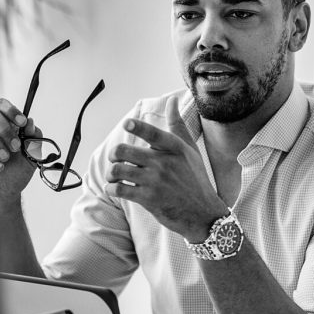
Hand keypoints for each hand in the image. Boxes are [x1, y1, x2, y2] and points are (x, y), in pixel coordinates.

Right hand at [0, 98, 44, 212]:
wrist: (3, 196)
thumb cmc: (14, 175)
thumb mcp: (31, 158)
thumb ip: (34, 141)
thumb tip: (31, 124)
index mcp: (3, 125)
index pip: (2, 106)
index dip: (11, 110)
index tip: (22, 122)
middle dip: (5, 129)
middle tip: (15, 147)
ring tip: (5, 159)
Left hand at [106, 119, 228, 240]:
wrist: (202, 213)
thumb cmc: (194, 178)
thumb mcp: (190, 149)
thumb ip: (177, 124)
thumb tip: (172, 100)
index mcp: (174, 147)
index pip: (152, 133)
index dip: (136, 127)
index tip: (126, 124)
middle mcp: (163, 163)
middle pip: (123, 151)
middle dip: (113, 155)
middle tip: (115, 159)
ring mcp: (155, 181)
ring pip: (118, 170)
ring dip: (111, 173)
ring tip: (114, 176)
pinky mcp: (148, 199)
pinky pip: (120, 190)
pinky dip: (112, 189)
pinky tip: (116, 189)